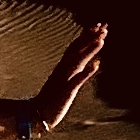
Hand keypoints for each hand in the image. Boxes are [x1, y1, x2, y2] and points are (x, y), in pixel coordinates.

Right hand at [19, 20, 107, 137]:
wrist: (36, 114)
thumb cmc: (50, 99)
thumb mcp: (63, 82)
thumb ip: (73, 72)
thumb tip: (85, 64)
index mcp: (62, 67)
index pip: (75, 47)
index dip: (87, 36)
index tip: (98, 25)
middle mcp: (63, 70)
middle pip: (77, 49)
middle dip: (90, 38)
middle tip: (104, 26)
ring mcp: (64, 80)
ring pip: (78, 61)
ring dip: (89, 50)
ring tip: (101, 40)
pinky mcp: (66, 91)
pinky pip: (77, 80)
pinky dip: (87, 71)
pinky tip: (97, 64)